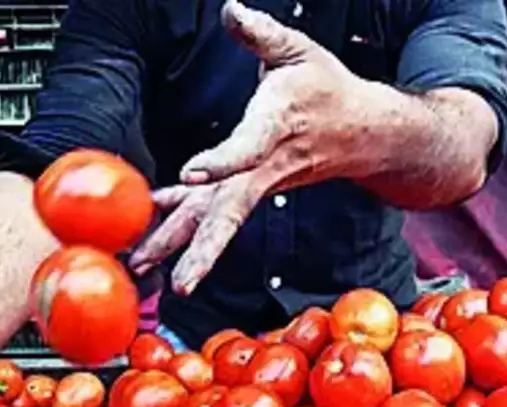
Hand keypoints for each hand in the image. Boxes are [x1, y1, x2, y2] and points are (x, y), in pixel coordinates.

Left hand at [130, 0, 380, 293]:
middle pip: (230, 212)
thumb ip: (260, 33)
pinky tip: (148, 241)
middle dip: (203, 247)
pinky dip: (176, 223)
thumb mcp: (298, 50)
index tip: (193, 173)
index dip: (222, 160)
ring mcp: (254, 186)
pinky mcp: (246, 191)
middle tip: (180, 279)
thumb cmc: (327, 88)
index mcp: (277, 126)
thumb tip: (229, 9)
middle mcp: (264, 167)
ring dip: (180, 249)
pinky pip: (209, 213)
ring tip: (143, 269)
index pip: (248, 147)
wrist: (362, 132)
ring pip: (215, 223)